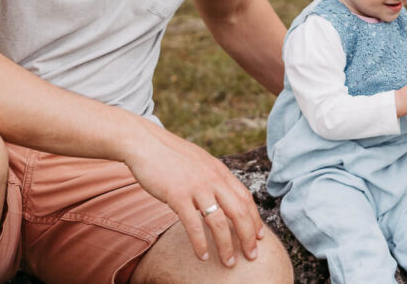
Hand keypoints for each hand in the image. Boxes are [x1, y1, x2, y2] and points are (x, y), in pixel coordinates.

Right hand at [123, 120, 264, 266]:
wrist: (146, 143)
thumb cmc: (171, 155)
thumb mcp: (200, 162)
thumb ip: (212, 176)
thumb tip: (221, 193)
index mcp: (220, 171)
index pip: (246, 197)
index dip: (255, 219)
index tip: (260, 236)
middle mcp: (213, 179)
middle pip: (239, 211)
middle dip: (248, 236)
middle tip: (252, 255)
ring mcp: (196, 187)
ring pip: (219, 221)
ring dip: (226, 245)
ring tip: (229, 262)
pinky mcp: (177, 195)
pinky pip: (193, 224)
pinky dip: (200, 243)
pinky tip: (202, 255)